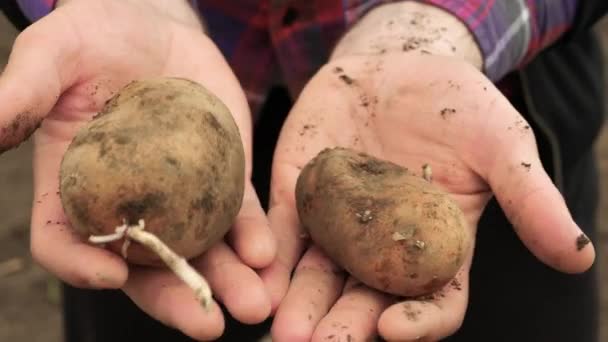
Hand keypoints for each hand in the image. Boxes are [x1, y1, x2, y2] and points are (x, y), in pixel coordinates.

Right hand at [0, 0, 274, 339]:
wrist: (155, 27)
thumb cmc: (93, 36)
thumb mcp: (52, 54)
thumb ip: (23, 91)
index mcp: (75, 186)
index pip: (67, 241)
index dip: (82, 266)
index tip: (113, 276)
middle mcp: (128, 203)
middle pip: (145, 266)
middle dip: (174, 298)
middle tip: (207, 327)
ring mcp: (179, 194)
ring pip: (199, 249)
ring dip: (227, 281)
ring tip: (255, 305)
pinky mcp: (221, 177)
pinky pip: (238, 214)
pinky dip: (253, 238)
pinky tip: (268, 257)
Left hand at [262, 51, 594, 340]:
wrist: (398, 66)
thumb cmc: (458, 106)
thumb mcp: (502, 144)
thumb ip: (531, 199)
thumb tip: (581, 257)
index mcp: (437, 245)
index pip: (433, 299)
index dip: (418, 321)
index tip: (392, 329)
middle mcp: (384, 246)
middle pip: (366, 299)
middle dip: (343, 326)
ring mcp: (339, 223)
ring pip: (318, 275)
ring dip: (300, 305)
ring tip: (283, 330)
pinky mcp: (300, 194)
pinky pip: (283, 231)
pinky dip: (270, 256)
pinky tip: (256, 280)